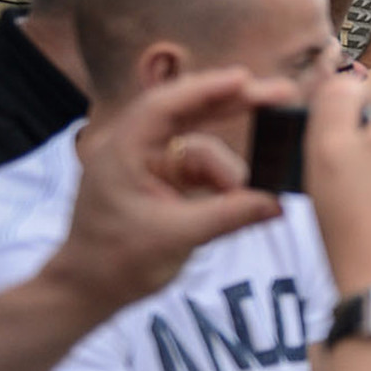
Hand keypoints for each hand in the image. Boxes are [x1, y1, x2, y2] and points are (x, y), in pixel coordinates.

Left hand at [47, 70, 285, 307]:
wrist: (89, 291)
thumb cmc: (116, 263)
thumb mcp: (176, 237)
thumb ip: (228, 216)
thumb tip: (277, 204)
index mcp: (122, 150)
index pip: (164, 106)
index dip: (206, 88)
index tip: (245, 79)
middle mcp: (136, 147)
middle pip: (189, 112)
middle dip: (234, 104)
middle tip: (282, 94)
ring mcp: (151, 164)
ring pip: (203, 149)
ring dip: (229, 173)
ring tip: (251, 200)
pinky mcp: (165, 182)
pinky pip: (203, 171)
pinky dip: (224, 184)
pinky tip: (244, 200)